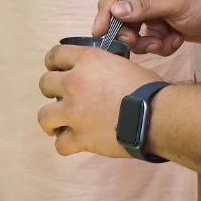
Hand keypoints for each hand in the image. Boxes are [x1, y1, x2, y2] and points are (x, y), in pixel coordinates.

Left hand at [37, 41, 153, 157]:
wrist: (156, 115)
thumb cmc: (148, 88)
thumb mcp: (123, 65)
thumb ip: (104, 69)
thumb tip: (101, 76)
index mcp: (86, 60)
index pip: (54, 55)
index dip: (53, 63)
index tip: (56, 70)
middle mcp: (73, 83)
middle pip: (44, 84)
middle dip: (51, 91)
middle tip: (63, 99)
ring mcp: (73, 111)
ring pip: (43, 116)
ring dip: (51, 121)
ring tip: (59, 125)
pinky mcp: (79, 137)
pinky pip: (60, 144)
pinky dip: (66, 145)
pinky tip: (73, 144)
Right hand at [94, 0, 200, 55]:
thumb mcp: (176, 3)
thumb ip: (145, 8)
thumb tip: (115, 9)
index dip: (105, 14)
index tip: (99, 33)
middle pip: (120, 17)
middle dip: (128, 33)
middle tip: (138, 43)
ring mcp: (153, 14)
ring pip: (134, 34)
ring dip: (148, 43)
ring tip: (166, 42)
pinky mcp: (161, 28)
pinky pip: (149, 42)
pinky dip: (160, 46)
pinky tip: (176, 41)